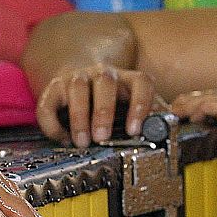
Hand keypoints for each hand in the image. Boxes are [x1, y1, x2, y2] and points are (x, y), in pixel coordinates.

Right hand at [36, 63, 161, 146]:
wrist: (80, 78)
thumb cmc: (113, 100)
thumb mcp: (134, 104)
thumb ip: (151, 116)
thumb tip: (168, 130)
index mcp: (127, 79)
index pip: (141, 82)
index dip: (140, 105)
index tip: (135, 131)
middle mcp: (102, 74)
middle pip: (105, 83)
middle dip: (104, 112)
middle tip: (102, 138)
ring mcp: (76, 78)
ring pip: (77, 88)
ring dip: (79, 117)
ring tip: (82, 142)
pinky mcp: (53, 88)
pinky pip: (48, 103)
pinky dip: (52, 124)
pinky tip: (63, 139)